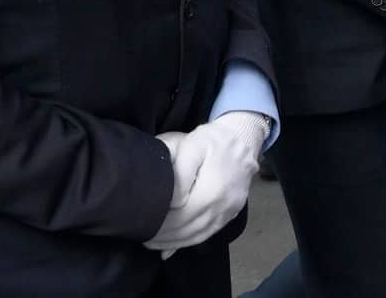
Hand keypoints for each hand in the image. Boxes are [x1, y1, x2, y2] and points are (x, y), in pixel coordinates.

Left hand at [145, 112, 265, 252]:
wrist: (243, 139)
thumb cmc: (213, 141)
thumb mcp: (192, 146)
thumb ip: (180, 173)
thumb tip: (173, 202)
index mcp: (212, 190)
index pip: (181, 217)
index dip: (161, 224)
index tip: (142, 224)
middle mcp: (223, 206)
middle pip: (188, 230)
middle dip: (164, 237)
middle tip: (142, 236)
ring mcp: (229, 212)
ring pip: (198, 235)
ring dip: (174, 242)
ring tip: (153, 242)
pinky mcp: (231, 214)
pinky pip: (208, 234)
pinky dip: (189, 242)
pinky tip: (173, 247)